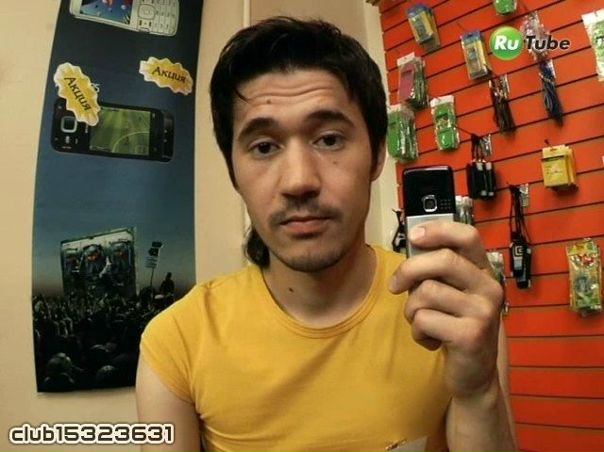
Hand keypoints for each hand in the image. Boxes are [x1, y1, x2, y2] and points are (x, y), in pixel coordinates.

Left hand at [388, 221, 503, 399]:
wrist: (475, 374)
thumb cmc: (455, 325)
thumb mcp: (452, 294)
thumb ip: (438, 272)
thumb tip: (412, 245)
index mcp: (484, 271)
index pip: (467, 236)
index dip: (439, 230)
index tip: (414, 236)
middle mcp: (489, 287)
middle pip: (442, 260)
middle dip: (408, 270)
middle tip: (395, 286)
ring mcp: (483, 312)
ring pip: (426, 292)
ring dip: (412, 309)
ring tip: (422, 321)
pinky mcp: (471, 335)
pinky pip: (424, 320)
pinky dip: (418, 332)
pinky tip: (431, 341)